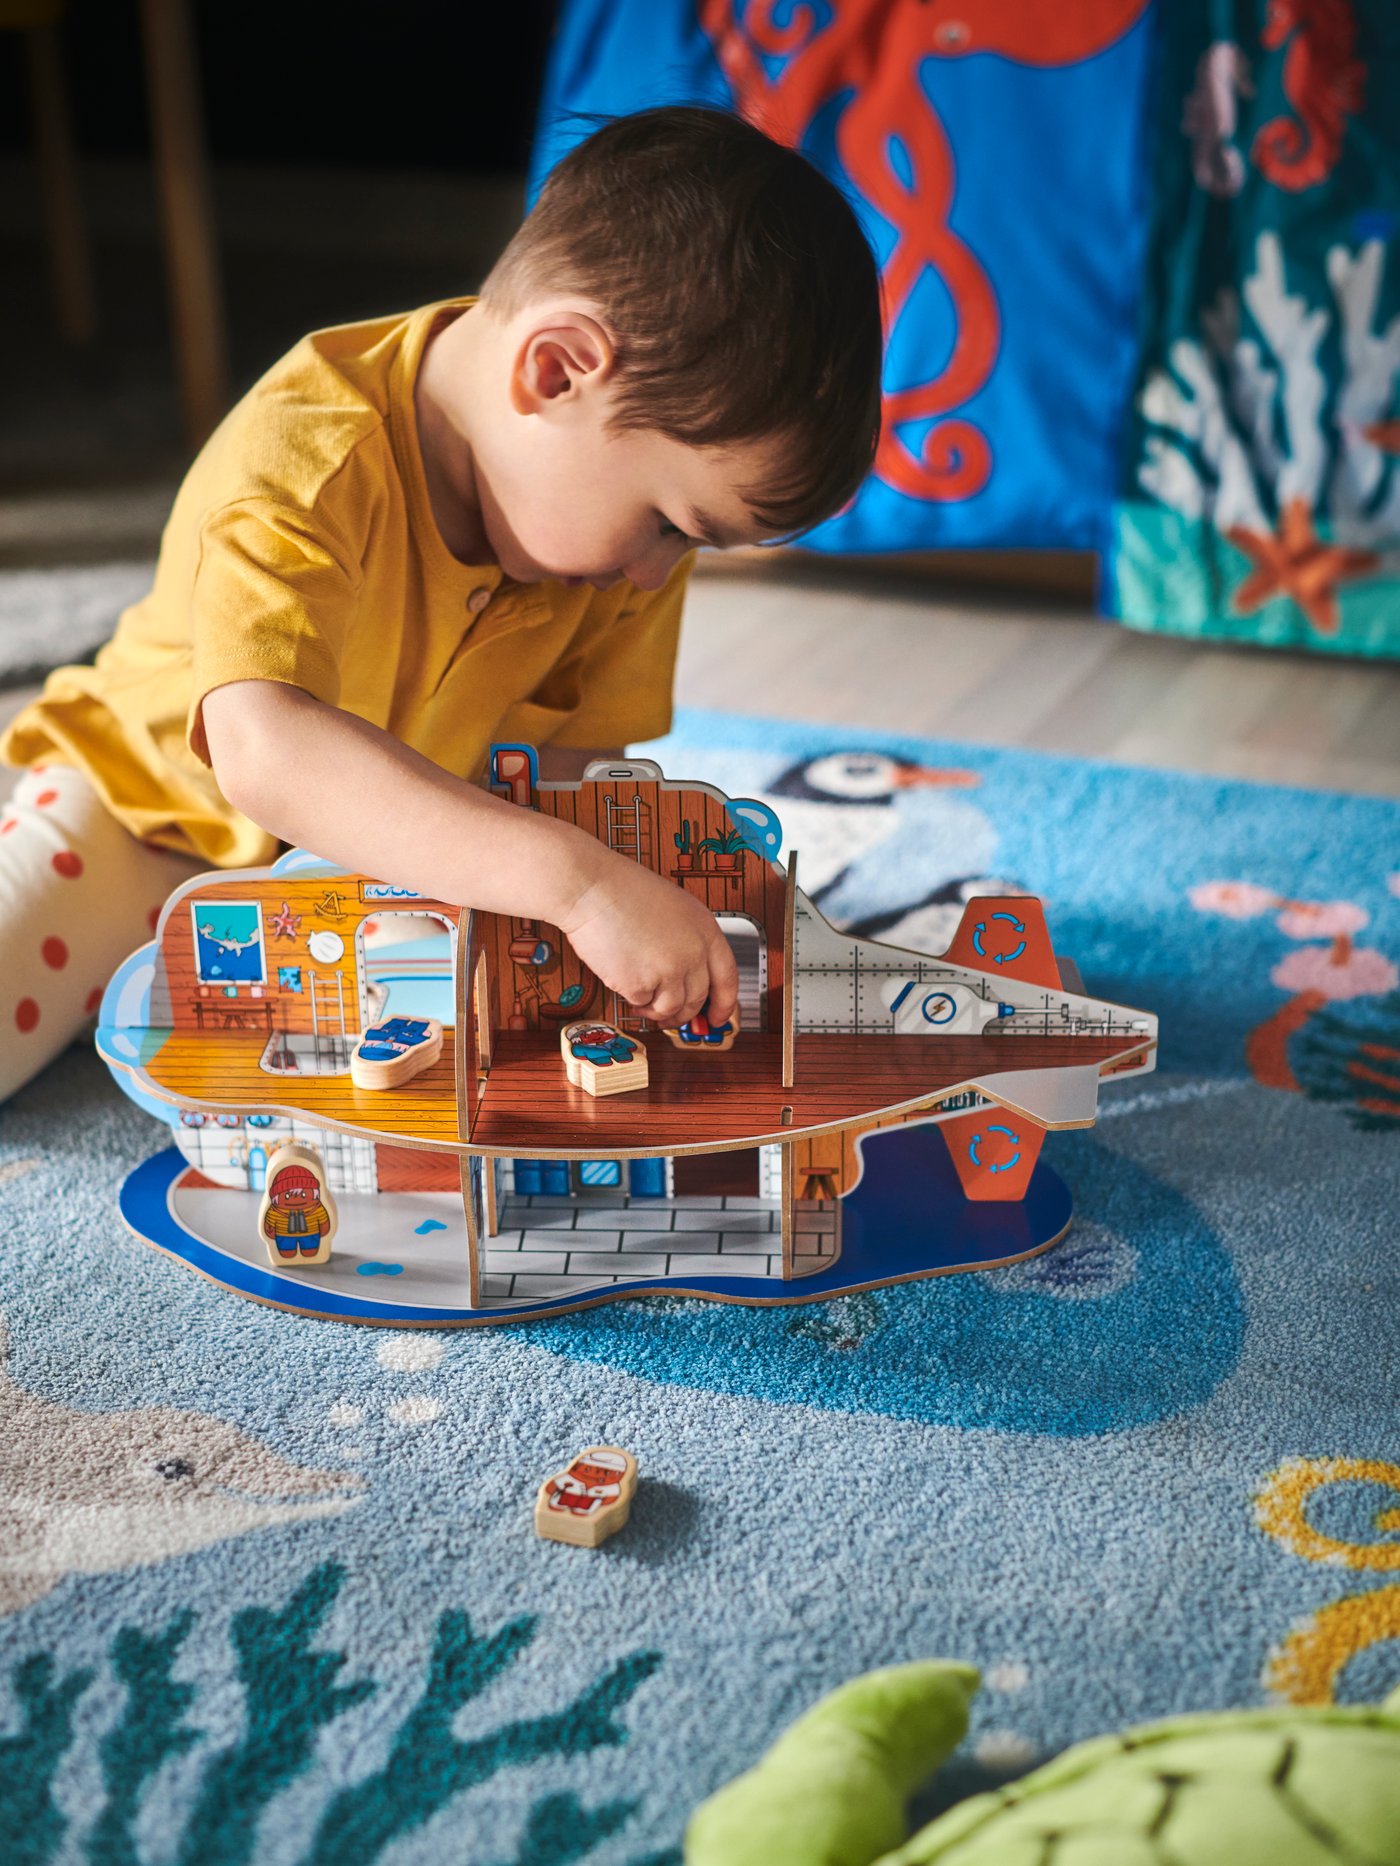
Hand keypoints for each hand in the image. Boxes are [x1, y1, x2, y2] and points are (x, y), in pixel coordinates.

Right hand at [559, 856, 738, 1029]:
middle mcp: (692, 953)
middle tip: (671, 1016)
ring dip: (656, 1011)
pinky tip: (626, 983)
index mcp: (706, 931)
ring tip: (643, 1001)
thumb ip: (689, 941)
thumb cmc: (624, 891)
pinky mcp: (640, 984)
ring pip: (671, 1009)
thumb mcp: (676, 909)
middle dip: (683, 1013)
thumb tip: (690, 974)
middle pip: (698, 999)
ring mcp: (668, 971)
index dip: (725, 1004)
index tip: (719, 1017)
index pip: (727, 978)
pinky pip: (642, 1002)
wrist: (593, 888)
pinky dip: (633, 998)